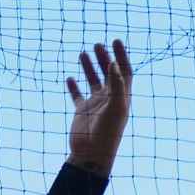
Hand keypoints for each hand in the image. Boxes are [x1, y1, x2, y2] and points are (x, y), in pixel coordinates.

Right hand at [67, 40, 132, 175]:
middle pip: (108, 73)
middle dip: (104, 58)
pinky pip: (77, 96)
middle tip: (97, 44)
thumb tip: (113, 63)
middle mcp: (110, 99)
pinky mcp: (82, 112)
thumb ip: (116, 86)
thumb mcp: (115, 107)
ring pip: (93, 81)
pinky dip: (73, 86)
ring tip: (82, 53)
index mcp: (122, 96)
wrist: (92, 153)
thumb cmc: (108, 132)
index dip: (121, 56)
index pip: (124, 71)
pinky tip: (70, 77)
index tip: (115, 40)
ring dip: (89, 68)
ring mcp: (95, 105)